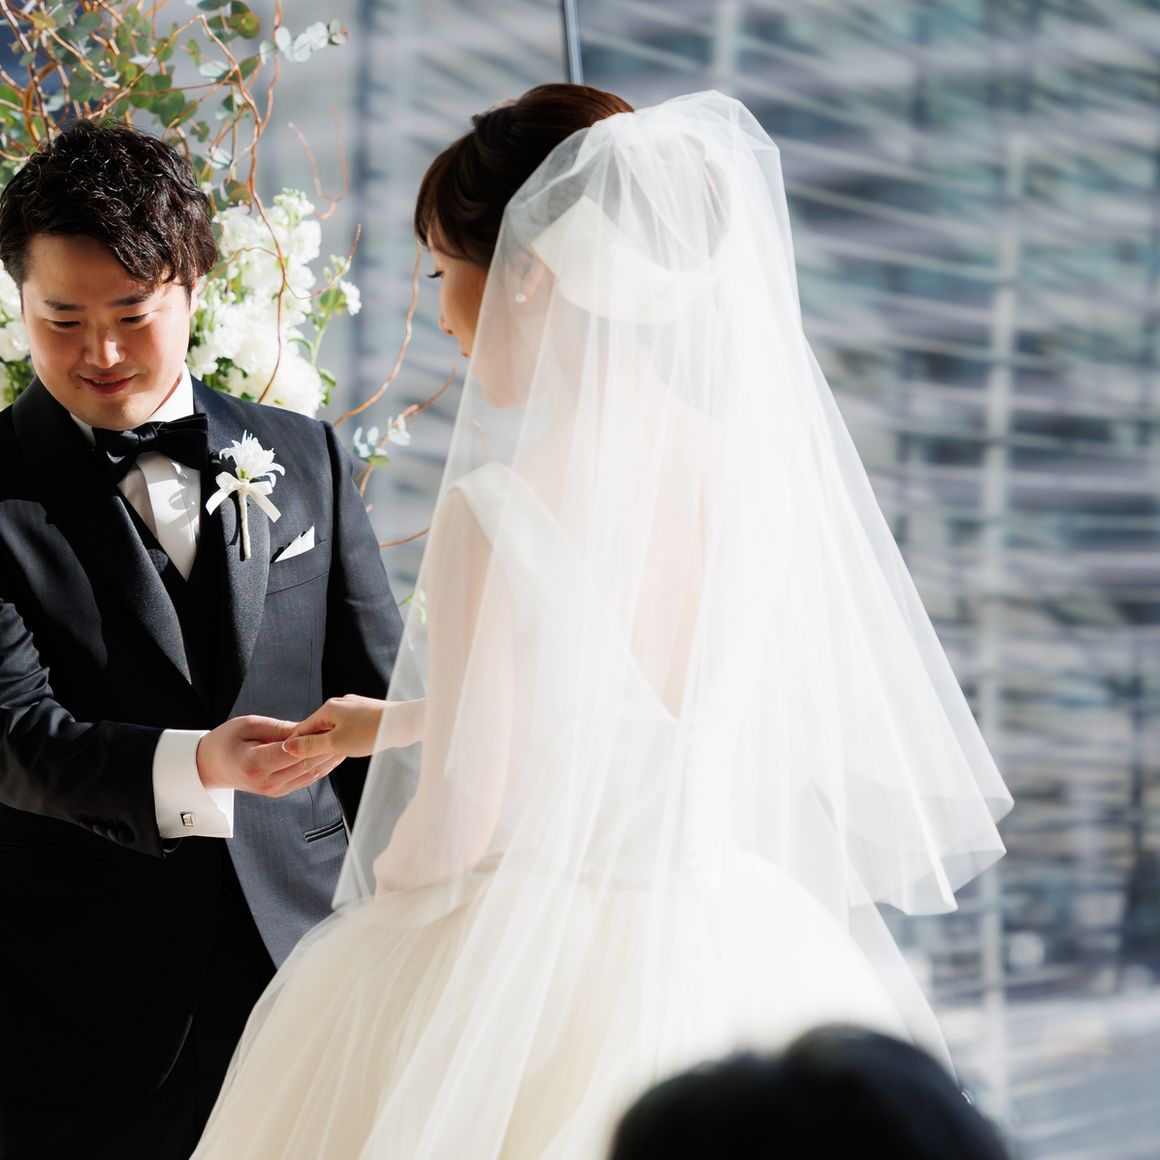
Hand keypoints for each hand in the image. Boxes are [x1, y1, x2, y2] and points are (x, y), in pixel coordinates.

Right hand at [197, 715, 343, 796]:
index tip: (331, 725)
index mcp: (255, 764)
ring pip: (310, 774)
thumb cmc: (225, 741)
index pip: (293, 752)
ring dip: (330, 759)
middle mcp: (267, 782)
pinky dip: (322, 766)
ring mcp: (274, 790)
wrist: (210, 766)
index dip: (314, 739)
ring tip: (348, 741)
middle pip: (305, 764)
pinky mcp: (279, 791)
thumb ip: (278, 728)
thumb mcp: (248, 725)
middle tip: (348, 731)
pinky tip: (334, 754)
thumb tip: (306, 727)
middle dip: (328, 748)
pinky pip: (306, 779)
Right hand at [281, 694, 391, 759]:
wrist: (404, 723)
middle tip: (306, 763)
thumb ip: (311, 745)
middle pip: (318, 726)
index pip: (302, 728)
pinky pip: (348, 727)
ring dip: (329, 742)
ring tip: (327, 758)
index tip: (286, 759)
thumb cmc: (371, 732)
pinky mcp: (367, 713)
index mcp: (328, 708)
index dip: (295, 745)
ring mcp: (355, 707)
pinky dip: (344, 738)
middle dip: (313, 744)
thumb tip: (288, 746)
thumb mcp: (335, 743)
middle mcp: (340, 704)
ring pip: (334, 727)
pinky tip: (349, 747)